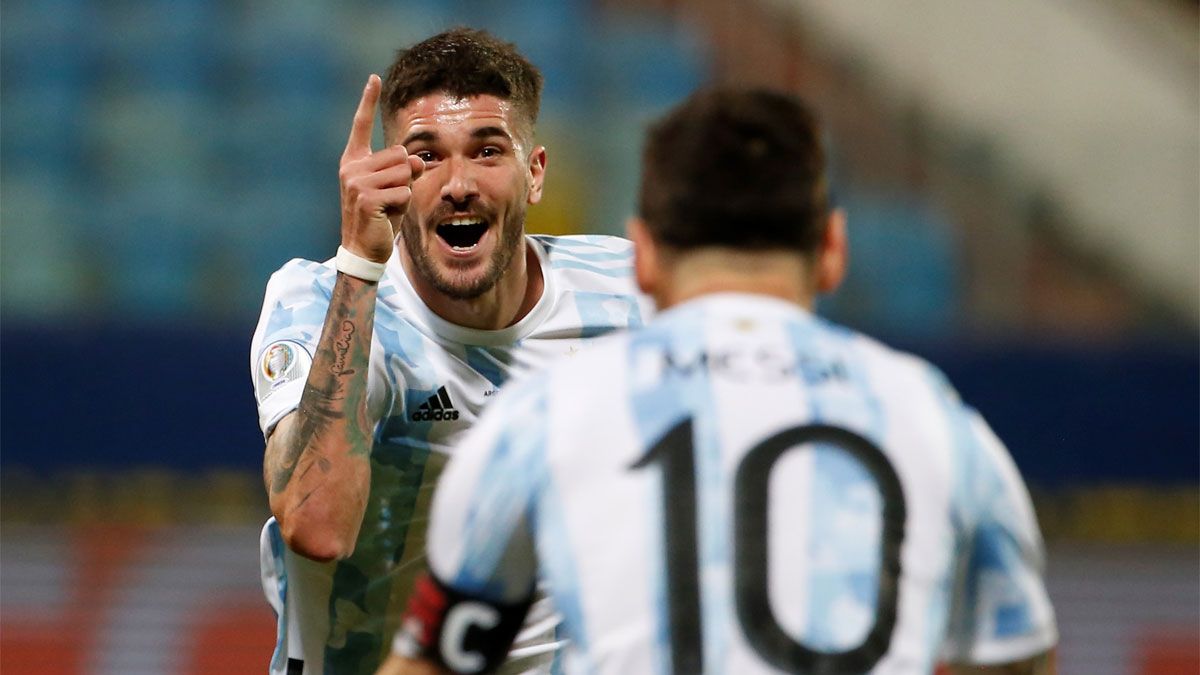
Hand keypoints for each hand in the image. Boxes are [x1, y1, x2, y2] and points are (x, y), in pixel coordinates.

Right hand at [339, 74, 424, 262]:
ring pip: (404, 172)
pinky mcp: (367, 198)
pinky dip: (402, 205)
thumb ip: (405, 170)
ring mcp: (356, 182)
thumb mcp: (396, 188)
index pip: (361, 125)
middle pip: (400, 155)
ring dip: (404, 192)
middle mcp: (351, 167)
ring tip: (388, 207)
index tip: (374, 78)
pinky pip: (403, 191)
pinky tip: (386, 216)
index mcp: (354, 160)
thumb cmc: (380, 217)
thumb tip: (416, 161)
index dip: (368, 100)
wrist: (364, 249)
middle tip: (389, 198)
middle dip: (405, 177)